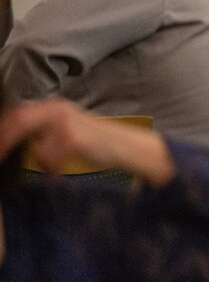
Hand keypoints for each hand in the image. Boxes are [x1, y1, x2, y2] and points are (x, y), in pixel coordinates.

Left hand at [0, 98, 174, 184]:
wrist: (125, 146)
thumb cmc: (94, 141)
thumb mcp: (65, 128)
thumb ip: (42, 130)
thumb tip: (11, 139)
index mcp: (53, 106)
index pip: (17, 114)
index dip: (3, 131)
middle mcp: (57, 109)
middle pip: (18, 122)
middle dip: (5, 143)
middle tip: (0, 160)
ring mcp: (65, 122)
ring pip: (34, 147)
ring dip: (40, 164)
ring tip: (52, 171)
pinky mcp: (71, 138)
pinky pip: (49, 159)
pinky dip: (52, 171)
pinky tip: (59, 175)